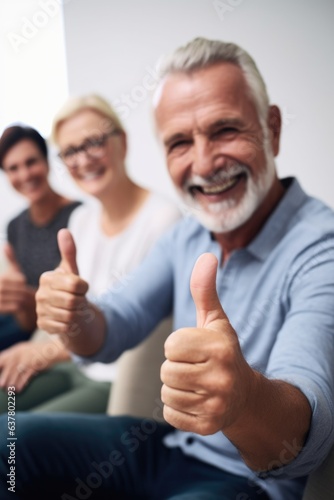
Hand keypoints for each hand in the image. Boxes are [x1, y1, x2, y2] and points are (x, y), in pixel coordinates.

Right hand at [0, 243, 28, 312]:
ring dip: (21, 299)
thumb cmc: (11, 284)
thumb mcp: (11, 270)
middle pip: (20, 289)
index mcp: (2, 278)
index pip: (20, 280)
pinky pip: (15, 307)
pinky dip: (18, 306)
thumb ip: (10, 258)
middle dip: (22, 291)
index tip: (19, 283)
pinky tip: (14, 305)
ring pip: (18, 298)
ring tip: (17, 298)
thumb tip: (5, 244)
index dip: (21, 282)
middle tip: (20, 292)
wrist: (7, 303)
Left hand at [0, 339, 68, 391]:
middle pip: (9, 367)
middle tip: (1, 385)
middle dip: (4, 377)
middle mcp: (20, 354)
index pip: (2, 358)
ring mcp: (28, 360)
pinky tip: (18, 389)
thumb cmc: (35, 351)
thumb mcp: (22, 349)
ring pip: (17, 373)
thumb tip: (1, 365)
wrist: (52, 349)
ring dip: (12, 383)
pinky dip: (21, 384)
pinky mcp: (35, 366)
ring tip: (9, 389)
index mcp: (15, 350)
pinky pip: (26, 376)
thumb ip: (11, 356)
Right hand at [36, 229, 88, 335]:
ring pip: (70, 315)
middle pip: (73, 301)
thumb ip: (69, 252)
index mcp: (46, 278)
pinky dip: (72, 324)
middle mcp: (40, 294)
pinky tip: (69, 319)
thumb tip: (64, 231)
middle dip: (81, 302)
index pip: (76, 284)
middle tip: (79, 300)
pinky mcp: (43, 325)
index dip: (84, 287)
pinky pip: (65, 326)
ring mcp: (40, 310)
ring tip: (74, 309)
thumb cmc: (71, 288)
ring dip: (77, 313)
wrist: (69, 310)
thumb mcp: (72, 270)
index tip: (81, 288)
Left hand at [161, 253, 254, 434]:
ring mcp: (217, 404)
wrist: (244, 395)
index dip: (177, 346)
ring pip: (167, 392)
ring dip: (175, 387)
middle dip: (174, 367)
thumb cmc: (222, 351)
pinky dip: (177, 407)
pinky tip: (195, 400)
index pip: (171, 345)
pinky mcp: (208, 426)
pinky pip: (170, 413)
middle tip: (194, 368)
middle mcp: (222, 376)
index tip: (193, 349)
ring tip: (195, 383)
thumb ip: (205, 290)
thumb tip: (207, 255)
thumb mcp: (215, 321)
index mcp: (221, 346)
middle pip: (166, 370)